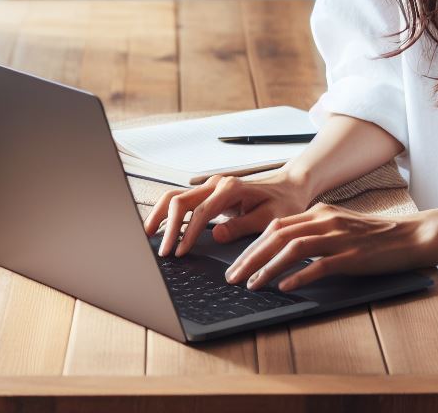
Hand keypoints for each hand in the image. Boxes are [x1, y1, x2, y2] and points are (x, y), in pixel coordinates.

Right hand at [143, 167, 313, 257]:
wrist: (289, 186)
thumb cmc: (282, 203)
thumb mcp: (269, 218)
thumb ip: (242, 226)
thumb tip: (215, 235)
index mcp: (231, 189)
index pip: (201, 212)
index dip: (187, 233)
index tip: (179, 253)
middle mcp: (217, 184)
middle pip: (180, 201)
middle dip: (168, 226)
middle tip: (162, 252)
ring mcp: (211, 187)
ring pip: (175, 196)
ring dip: (160, 215)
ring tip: (148, 236)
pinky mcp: (208, 193)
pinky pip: (182, 200)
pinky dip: (167, 212)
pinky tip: (160, 228)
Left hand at [222, 202, 433, 292]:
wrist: (410, 236)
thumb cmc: (375, 236)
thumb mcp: (340, 226)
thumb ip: (315, 233)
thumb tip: (285, 249)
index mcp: (320, 212)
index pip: (276, 225)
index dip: (253, 244)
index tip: (237, 263)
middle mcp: (325, 221)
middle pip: (278, 235)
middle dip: (251, 256)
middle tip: (233, 277)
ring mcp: (338, 238)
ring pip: (293, 248)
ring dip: (267, 267)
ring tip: (251, 285)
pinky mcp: (351, 256)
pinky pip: (319, 265)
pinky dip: (298, 276)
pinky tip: (284, 287)